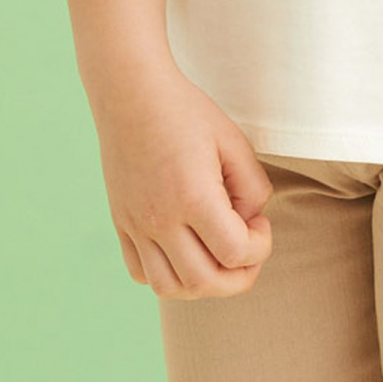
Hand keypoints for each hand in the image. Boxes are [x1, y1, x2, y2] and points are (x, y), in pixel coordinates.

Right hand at [89, 65, 273, 300]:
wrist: (130, 94)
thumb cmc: (188, 114)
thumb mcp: (235, 143)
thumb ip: (253, 189)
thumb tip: (250, 223)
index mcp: (192, 197)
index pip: (235, 253)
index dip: (261, 246)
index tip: (259, 221)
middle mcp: (159, 218)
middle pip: (204, 283)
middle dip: (239, 276)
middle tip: (248, 246)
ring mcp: (135, 224)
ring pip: (170, 287)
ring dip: (203, 284)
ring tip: (218, 255)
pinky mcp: (121, 223)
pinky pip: (141, 273)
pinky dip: (168, 276)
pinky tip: (186, 251)